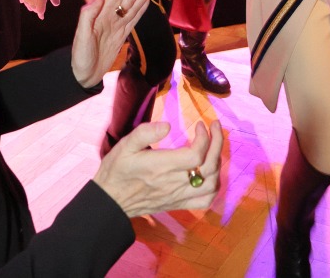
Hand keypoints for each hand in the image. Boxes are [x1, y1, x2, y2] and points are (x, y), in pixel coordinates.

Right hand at [19, 0, 59, 17]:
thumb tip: (56, 4)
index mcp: (40, 1)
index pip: (40, 11)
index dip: (41, 14)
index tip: (41, 17)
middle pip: (33, 8)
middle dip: (36, 9)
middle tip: (38, 9)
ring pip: (27, 4)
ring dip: (30, 5)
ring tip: (32, 6)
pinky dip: (23, 0)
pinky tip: (23, 1)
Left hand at [70, 0, 155, 87]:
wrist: (83, 76)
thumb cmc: (80, 57)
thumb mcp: (81, 37)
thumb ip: (88, 16)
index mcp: (100, 15)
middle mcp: (109, 17)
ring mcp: (116, 26)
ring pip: (132, 7)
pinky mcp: (121, 35)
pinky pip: (133, 19)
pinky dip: (141, 10)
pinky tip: (147, 2)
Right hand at [94, 119, 222, 219]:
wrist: (110, 202)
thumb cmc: (117, 170)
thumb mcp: (125, 145)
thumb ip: (145, 133)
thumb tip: (167, 125)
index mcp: (161, 167)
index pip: (196, 155)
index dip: (204, 137)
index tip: (200, 124)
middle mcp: (173, 183)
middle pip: (208, 167)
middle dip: (218, 143)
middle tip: (215, 126)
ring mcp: (177, 196)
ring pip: (211, 184)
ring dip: (218, 163)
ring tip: (214, 146)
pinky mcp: (178, 204)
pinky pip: (205, 201)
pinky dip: (214, 186)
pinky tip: (210, 172)